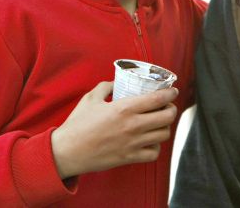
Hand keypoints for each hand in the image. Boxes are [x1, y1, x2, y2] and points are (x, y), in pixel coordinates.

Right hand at [51, 81, 178, 178]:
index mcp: (124, 108)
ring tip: (159, 123)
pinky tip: (149, 140)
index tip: (173, 91)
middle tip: (167, 106)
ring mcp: (132, 143)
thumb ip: (106, 87)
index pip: (158, 99)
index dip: (170, 94)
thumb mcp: (90, 98)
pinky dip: (155, 146)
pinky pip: (153, 153)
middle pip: (167, 117)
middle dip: (171, 109)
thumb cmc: (77, 124)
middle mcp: (132, 126)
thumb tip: (116, 82)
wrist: (66, 152)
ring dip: (164, 127)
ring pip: (163, 134)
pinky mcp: (129, 158)